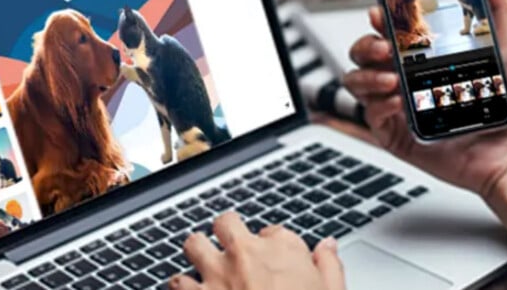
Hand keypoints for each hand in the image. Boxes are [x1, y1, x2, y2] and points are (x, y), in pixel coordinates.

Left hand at [170, 212, 344, 289]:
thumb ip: (329, 266)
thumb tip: (328, 246)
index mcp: (281, 249)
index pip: (273, 230)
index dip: (272, 244)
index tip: (274, 258)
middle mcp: (246, 254)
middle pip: (227, 222)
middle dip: (227, 231)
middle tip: (232, 247)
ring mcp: (217, 274)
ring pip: (195, 244)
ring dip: (198, 251)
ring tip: (203, 259)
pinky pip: (177, 281)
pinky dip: (182, 286)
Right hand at [344, 0, 506, 197]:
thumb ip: (496, 6)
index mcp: (424, 53)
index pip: (389, 28)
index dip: (379, 16)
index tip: (380, 9)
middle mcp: (405, 75)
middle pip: (364, 50)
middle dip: (367, 44)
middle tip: (387, 48)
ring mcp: (396, 103)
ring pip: (357, 79)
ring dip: (368, 74)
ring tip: (393, 78)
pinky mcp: (393, 130)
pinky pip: (369, 112)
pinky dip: (378, 103)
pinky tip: (398, 102)